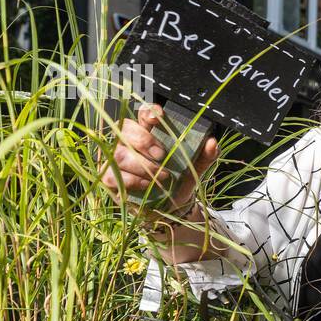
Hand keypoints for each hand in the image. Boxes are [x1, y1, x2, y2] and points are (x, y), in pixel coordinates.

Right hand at [100, 103, 218, 220]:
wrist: (170, 208)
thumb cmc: (178, 181)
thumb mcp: (194, 168)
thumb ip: (205, 155)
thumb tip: (212, 143)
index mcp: (148, 132)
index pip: (143, 114)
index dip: (148, 112)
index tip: (158, 117)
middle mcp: (127, 142)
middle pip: (125, 129)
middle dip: (144, 141)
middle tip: (161, 155)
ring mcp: (115, 160)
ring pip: (119, 154)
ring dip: (142, 165)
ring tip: (162, 176)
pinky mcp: (108, 179)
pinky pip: (112, 175)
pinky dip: (133, 180)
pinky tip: (147, 184)